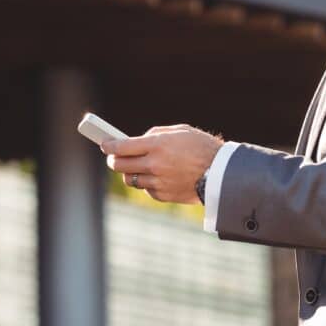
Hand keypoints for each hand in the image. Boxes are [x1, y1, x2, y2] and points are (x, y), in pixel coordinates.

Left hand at [102, 124, 223, 203]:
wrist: (221, 172)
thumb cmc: (202, 147)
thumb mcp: (180, 131)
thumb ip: (156, 134)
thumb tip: (137, 141)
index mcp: (158, 144)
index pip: (122, 146)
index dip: (109, 145)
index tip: (104, 144)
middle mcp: (155, 164)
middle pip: (120, 165)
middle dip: (114, 161)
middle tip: (114, 157)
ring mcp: (158, 181)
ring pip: (131, 179)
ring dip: (130, 172)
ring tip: (135, 167)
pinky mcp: (163, 195)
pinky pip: (146, 189)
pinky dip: (147, 182)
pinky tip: (156, 176)